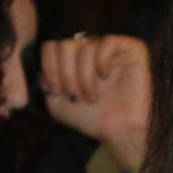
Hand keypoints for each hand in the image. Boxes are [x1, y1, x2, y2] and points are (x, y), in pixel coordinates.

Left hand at [40, 33, 150, 171]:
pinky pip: (107, 41)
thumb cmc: (94, 120)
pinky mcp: (131, 49)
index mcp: (74, 62)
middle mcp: (91, 53)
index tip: (58, 92)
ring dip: (83, 76)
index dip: (49, 68)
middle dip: (66, 73)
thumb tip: (41, 69)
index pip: (52, 47)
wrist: (122, 131)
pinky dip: (101, 60)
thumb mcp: (58, 106)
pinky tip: (104, 76)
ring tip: (92, 96)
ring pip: (84, 46)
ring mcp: (111, 51)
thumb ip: (46, 85)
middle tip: (76, 95)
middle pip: (64, 44)